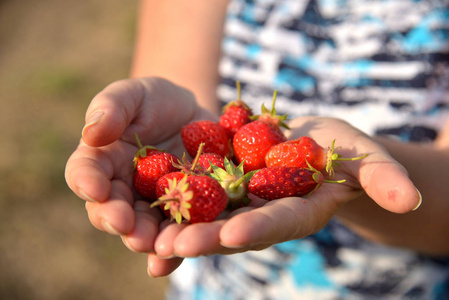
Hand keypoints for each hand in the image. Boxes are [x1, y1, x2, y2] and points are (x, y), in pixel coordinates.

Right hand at [65, 77, 215, 275]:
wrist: (192, 118)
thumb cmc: (155, 102)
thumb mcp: (134, 94)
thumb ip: (112, 106)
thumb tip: (92, 132)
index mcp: (102, 162)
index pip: (86, 173)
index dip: (87, 181)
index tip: (95, 188)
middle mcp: (123, 191)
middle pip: (114, 211)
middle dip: (120, 220)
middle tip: (127, 226)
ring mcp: (154, 205)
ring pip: (146, 229)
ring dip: (150, 240)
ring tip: (157, 245)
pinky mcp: (184, 213)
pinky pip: (179, 233)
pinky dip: (179, 249)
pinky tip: (183, 255)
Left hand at [152, 116, 420, 266]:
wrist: (306, 140)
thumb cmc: (340, 148)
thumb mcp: (362, 154)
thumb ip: (382, 175)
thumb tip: (408, 198)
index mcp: (296, 211)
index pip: (279, 223)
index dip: (259, 228)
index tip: (234, 233)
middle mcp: (262, 215)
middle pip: (234, 228)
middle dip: (208, 237)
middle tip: (176, 244)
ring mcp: (238, 203)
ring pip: (206, 218)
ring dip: (179, 226)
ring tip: (148, 234)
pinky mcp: (218, 187)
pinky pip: (192, 196)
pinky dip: (170, 202)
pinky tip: (142, 205)